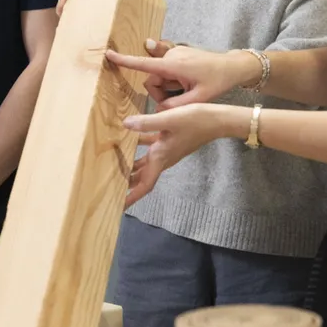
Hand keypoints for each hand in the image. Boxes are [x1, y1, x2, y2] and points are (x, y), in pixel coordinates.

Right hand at [106, 44, 252, 109]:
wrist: (232, 66)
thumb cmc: (217, 81)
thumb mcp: (198, 99)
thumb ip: (175, 106)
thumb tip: (158, 110)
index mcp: (173, 65)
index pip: (144, 64)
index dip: (124, 61)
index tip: (108, 54)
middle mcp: (170, 56)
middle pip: (153, 80)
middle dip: (162, 93)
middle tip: (182, 98)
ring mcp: (173, 53)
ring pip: (159, 77)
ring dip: (168, 88)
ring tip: (187, 89)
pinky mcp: (177, 54)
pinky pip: (165, 71)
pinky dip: (172, 81)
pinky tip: (187, 82)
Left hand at [123, 103, 239, 205]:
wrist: (217, 120)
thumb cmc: (196, 121)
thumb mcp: (171, 119)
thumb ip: (147, 123)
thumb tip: (125, 124)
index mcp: (161, 158)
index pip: (145, 184)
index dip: (132, 197)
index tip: (119, 207)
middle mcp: (163, 158)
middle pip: (141, 177)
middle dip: (126, 184)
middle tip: (109, 187)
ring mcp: (166, 150)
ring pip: (144, 163)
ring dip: (130, 167)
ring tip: (112, 165)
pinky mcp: (169, 141)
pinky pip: (150, 147)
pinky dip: (138, 146)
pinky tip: (128, 135)